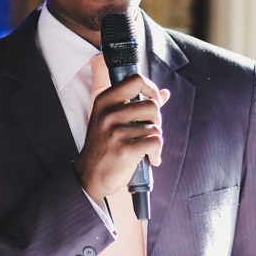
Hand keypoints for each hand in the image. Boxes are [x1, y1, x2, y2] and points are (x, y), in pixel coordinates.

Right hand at [72, 74, 170, 202]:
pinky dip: (157, 152)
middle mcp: (109, 113)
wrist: (90, 176)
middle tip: (149, 131)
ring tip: (145, 148)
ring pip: (155, 127)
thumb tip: (165, 93)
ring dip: (155, 139)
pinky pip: (156, 142)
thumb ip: (138, 104)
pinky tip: (150, 158)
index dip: (151, 89)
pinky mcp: (125, 150)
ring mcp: (116, 131)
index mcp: (105, 100)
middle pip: (152, 105)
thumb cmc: (104, 146)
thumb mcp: (112, 119)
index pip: (136, 80)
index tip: (154, 100)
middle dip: (157, 120)